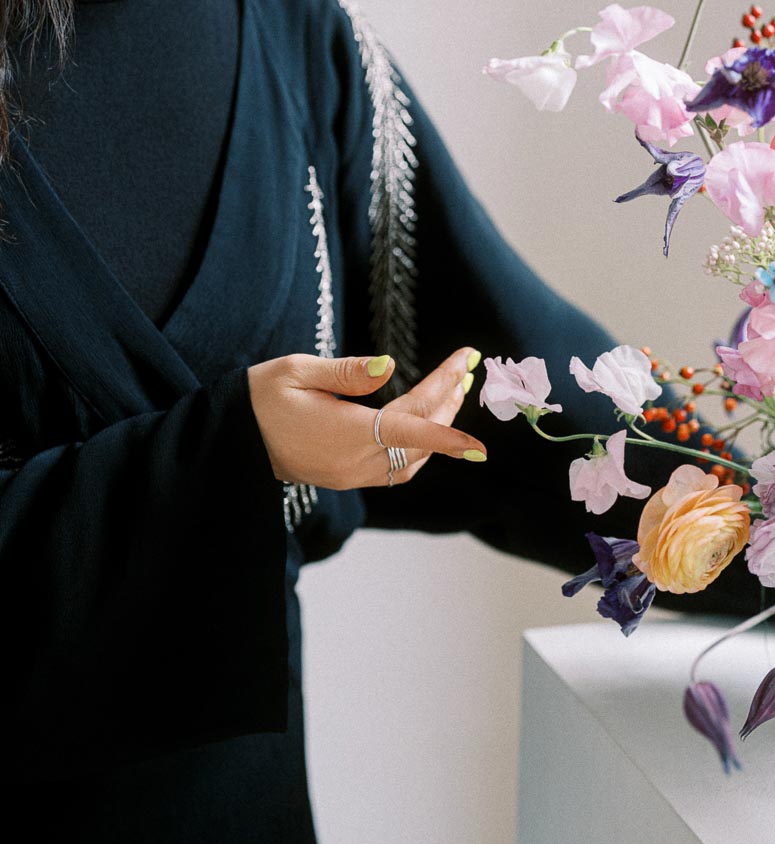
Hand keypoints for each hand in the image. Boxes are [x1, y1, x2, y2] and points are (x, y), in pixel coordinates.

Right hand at [246, 348, 484, 488]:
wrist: (230, 441)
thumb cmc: (259, 397)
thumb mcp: (296, 371)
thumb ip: (346, 372)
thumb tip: (388, 366)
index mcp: (346, 434)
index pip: (412, 426)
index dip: (448, 416)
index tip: (476, 409)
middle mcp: (356, 462)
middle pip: (420, 437)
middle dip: (448, 402)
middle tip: (467, 368)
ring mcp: (352, 475)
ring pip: (413, 457)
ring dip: (438, 425)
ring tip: (454, 390)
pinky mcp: (347, 477)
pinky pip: (397, 466)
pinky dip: (419, 443)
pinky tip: (425, 420)